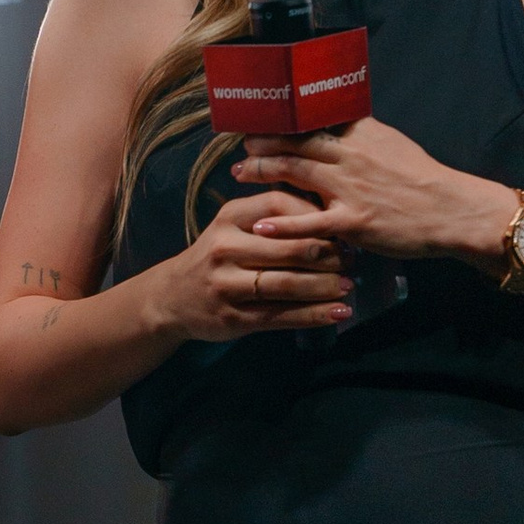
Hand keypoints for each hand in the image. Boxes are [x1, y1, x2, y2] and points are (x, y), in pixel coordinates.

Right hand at [155, 189, 357, 342]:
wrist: (171, 298)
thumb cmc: (216, 257)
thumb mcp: (233, 226)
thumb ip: (272, 218)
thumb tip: (330, 216)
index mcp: (230, 217)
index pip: (281, 206)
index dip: (316, 217)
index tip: (341, 227)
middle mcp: (225, 248)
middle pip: (289, 248)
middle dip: (329, 255)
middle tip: (352, 260)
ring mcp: (227, 285)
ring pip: (287, 284)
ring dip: (325, 287)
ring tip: (348, 287)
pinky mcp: (233, 317)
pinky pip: (281, 316)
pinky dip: (314, 315)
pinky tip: (338, 313)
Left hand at [233, 117, 502, 270]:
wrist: (452, 211)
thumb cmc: (424, 180)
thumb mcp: (394, 144)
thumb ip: (363, 134)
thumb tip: (340, 122)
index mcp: (362, 134)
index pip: (314, 118)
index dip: (284, 117)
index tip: (262, 116)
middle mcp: (351, 155)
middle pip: (296, 142)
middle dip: (264, 142)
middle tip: (243, 145)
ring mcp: (350, 188)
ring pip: (295, 172)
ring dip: (262, 171)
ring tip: (240, 173)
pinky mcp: (353, 221)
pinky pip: (310, 221)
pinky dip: (282, 224)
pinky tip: (260, 225)